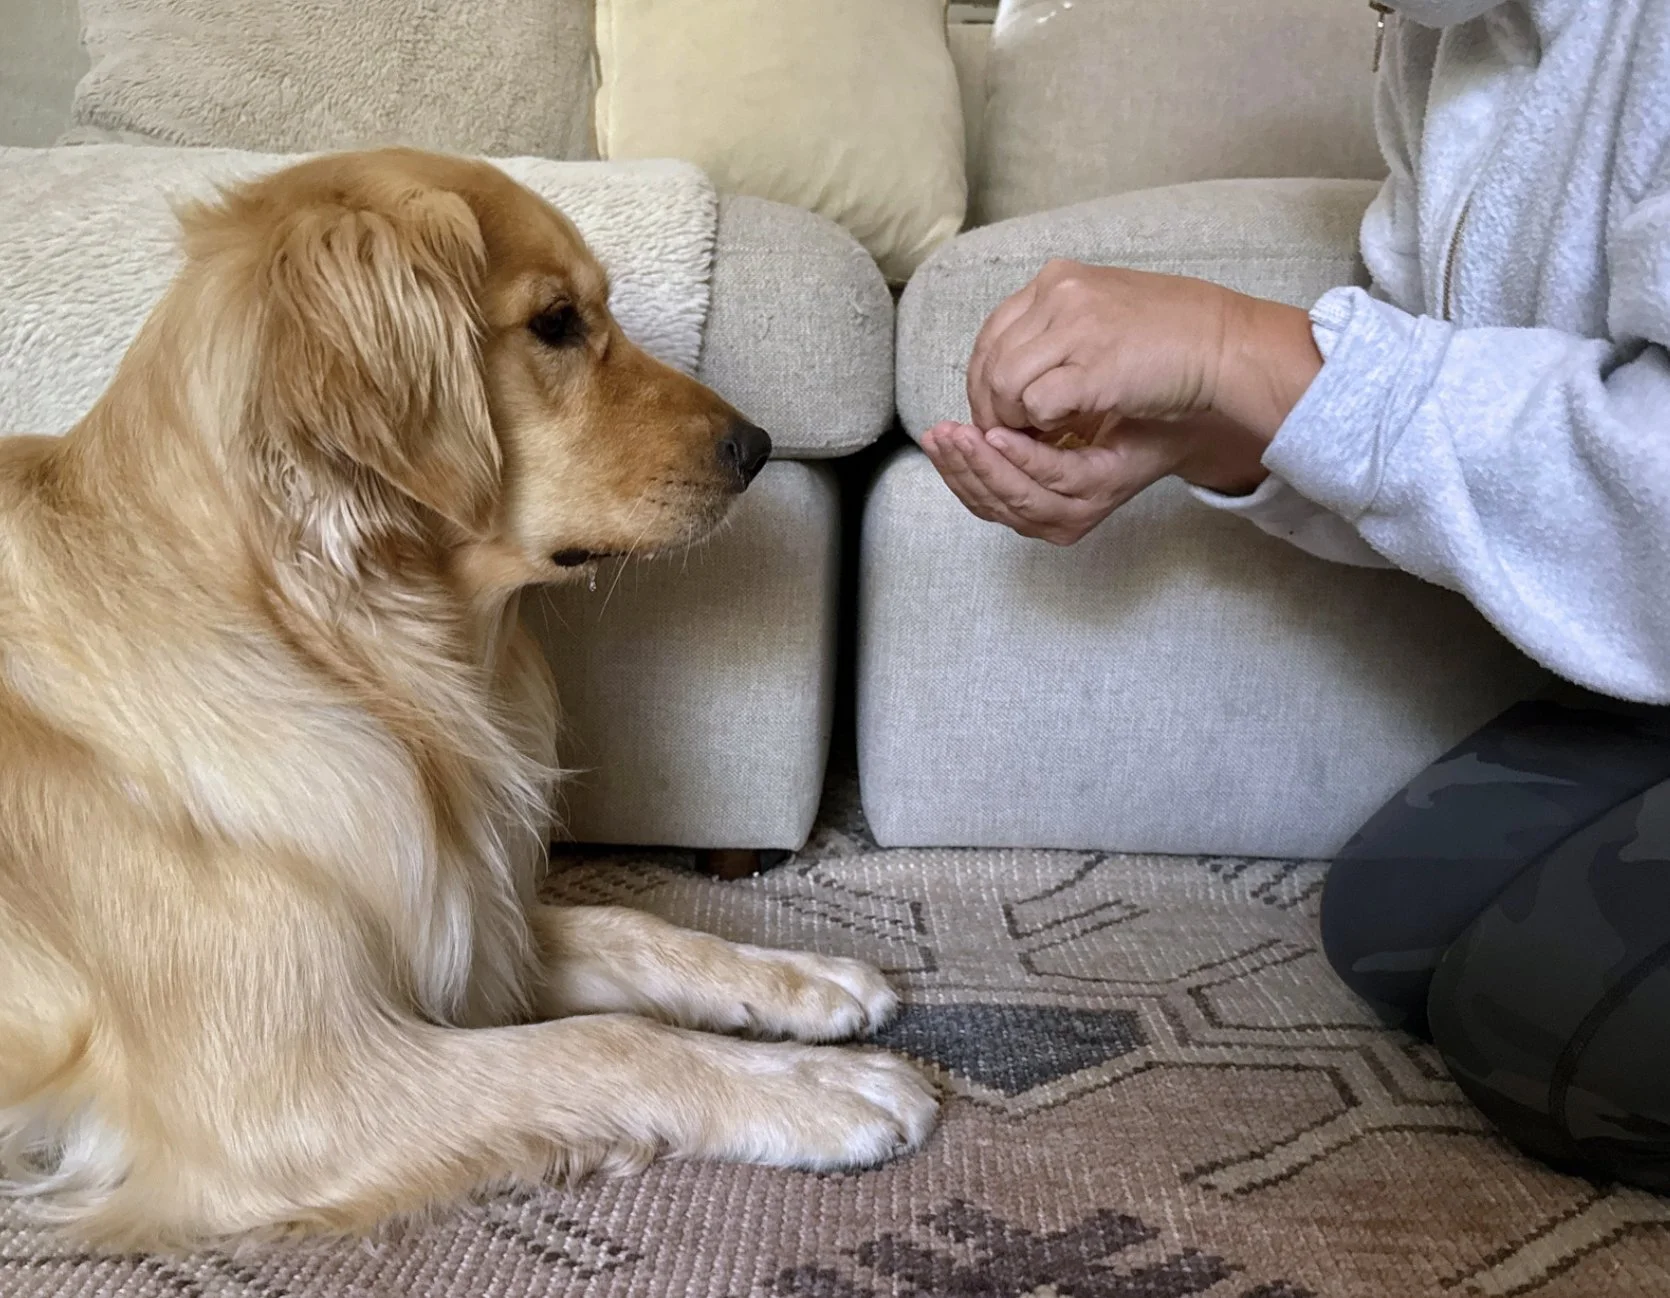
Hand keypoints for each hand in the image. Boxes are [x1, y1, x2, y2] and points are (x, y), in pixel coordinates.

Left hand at [927, 259, 1322, 543]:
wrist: (1226, 346)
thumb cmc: (1170, 339)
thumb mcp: (1102, 314)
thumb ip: (1055, 330)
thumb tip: (1007, 372)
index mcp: (1057, 279)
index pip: (990, 333)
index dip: (985, 380)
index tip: (1000, 410)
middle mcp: (1060, 293)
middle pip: (988, 360)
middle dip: (991, 406)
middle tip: (1009, 434)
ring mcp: (1076, 326)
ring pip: (1003, 383)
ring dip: (1013, 419)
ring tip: (1038, 435)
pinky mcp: (1094, 366)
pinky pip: (1036, 403)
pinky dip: (1041, 425)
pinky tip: (1066, 431)